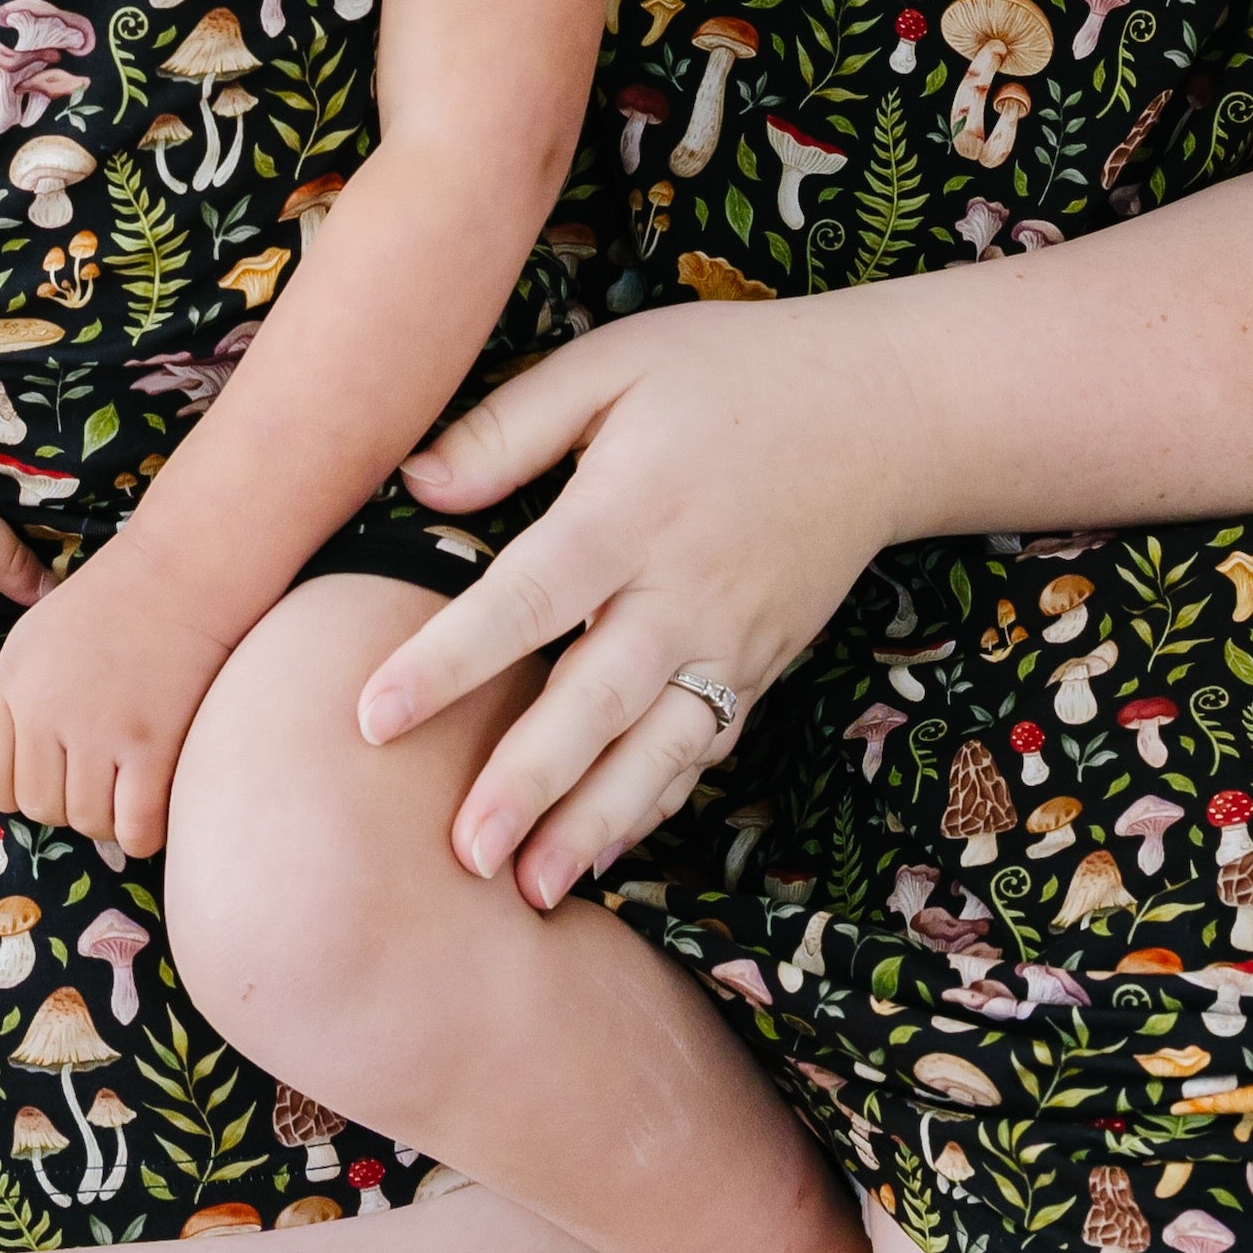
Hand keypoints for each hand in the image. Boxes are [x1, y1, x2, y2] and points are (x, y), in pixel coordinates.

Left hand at [0, 543, 250, 855]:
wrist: (185, 571)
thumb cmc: (117, 600)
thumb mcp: (38, 635)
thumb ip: (18, 698)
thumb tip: (20, 765)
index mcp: (12, 681)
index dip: (15, 790)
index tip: (46, 777)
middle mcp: (44, 710)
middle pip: (39, 807)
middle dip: (69, 802)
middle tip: (100, 774)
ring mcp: (98, 730)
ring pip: (87, 823)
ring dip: (109, 816)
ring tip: (130, 783)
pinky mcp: (152, 745)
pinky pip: (135, 828)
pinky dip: (144, 830)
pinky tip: (155, 803)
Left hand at [365, 301, 922, 906]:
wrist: (880, 415)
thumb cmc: (728, 374)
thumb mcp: (614, 363)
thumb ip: (511, 425)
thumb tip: (414, 486)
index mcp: (630, 510)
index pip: (526, 597)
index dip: (448, 660)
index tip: (372, 715)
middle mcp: (682, 590)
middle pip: (595, 700)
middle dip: (528, 782)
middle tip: (461, 853)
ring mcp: (730, 640)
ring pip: (657, 749)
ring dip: (594, 822)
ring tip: (531, 888)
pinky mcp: (760, 668)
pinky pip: (701, 749)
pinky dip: (652, 804)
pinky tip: (600, 850)